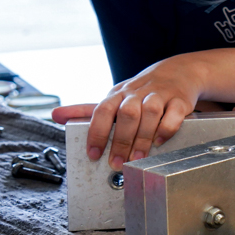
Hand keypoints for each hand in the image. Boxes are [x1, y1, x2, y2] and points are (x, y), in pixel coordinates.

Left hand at [51, 56, 202, 168]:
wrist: (179, 71)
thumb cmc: (141, 90)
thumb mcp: (115, 97)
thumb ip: (87, 110)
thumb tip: (55, 115)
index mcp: (119, 94)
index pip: (102, 111)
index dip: (96, 133)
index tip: (93, 154)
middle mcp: (138, 93)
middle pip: (127, 114)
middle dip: (121, 141)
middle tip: (116, 163)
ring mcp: (160, 95)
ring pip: (149, 113)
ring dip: (142, 138)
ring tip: (137, 158)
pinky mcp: (180, 100)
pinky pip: (174, 113)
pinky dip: (166, 128)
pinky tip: (160, 140)